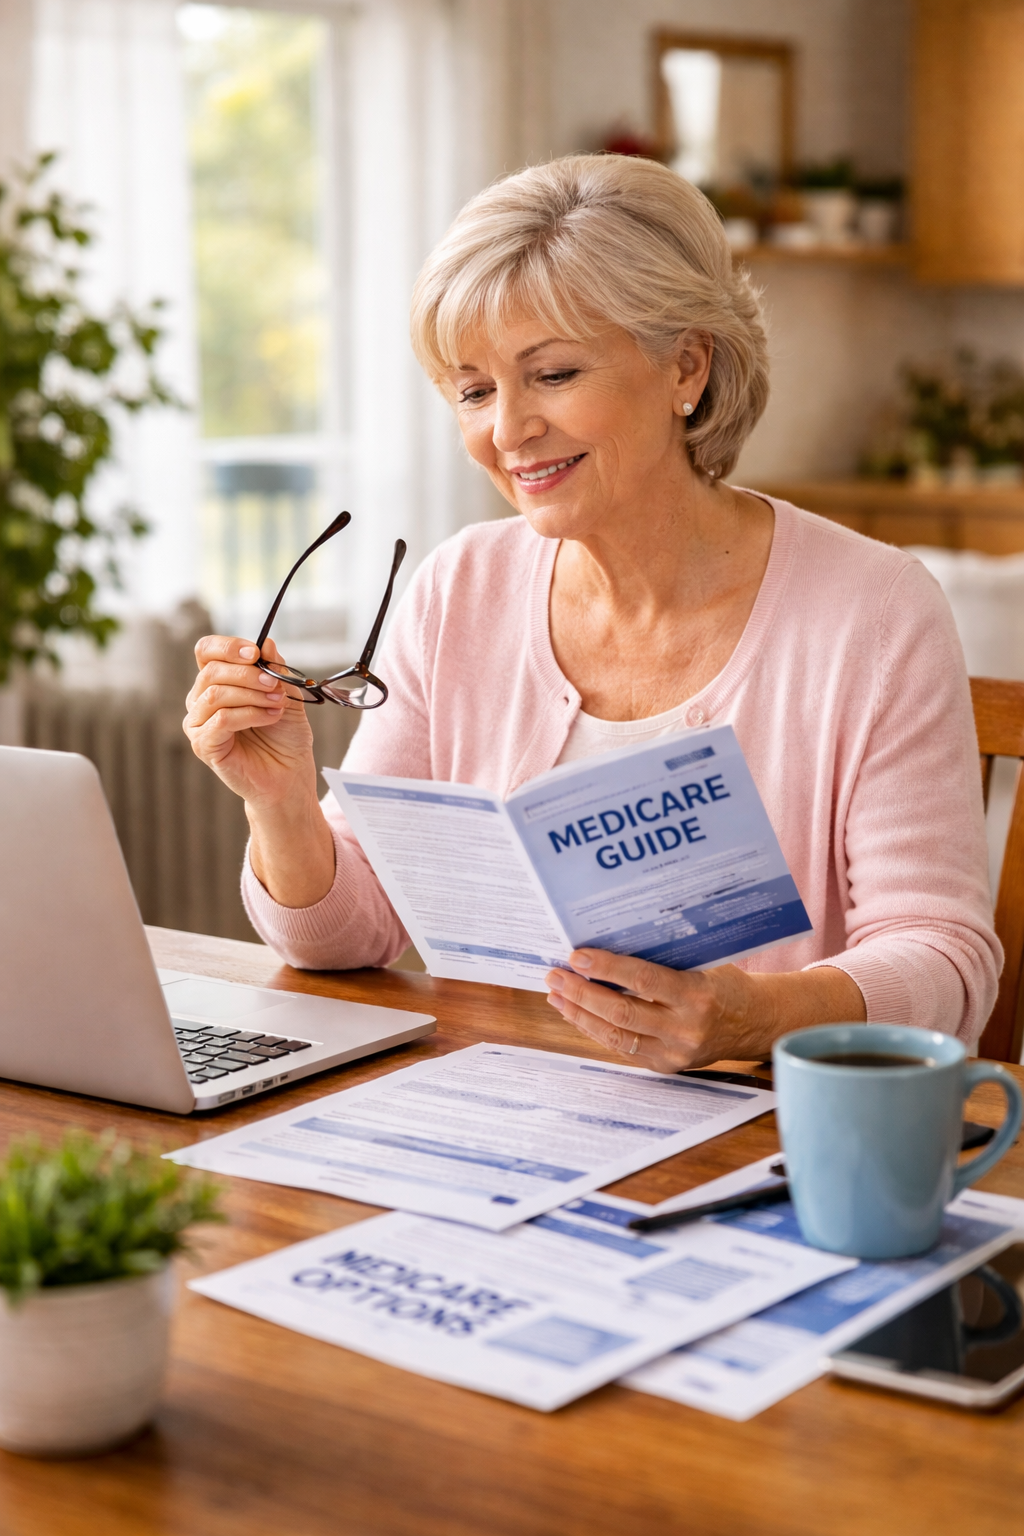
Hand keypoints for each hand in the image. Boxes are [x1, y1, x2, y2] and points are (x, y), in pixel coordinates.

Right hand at [184, 636, 335, 906]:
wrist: (289, 775)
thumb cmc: (285, 736)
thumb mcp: (287, 694)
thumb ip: (275, 669)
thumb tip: (266, 643)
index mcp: (217, 682)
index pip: (206, 651)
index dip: (228, 646)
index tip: (256, 652)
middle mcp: (201, 700)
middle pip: (211, 671)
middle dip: (248, 675)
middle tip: (275, 686)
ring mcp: (198, 724)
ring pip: (215, 694)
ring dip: (252, 696)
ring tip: (277, 705)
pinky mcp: (204, 745)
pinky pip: (220, 720)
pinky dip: (249, 715)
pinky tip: (269, 718)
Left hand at [545, 950, 865, 1070]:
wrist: (754, 1022)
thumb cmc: (723, 981)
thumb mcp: (703, 961)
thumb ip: (664, 955)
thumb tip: (611, 936)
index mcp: (698, 995)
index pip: (644, 980)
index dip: (607, 968)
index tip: (577, 955)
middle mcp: (686, 1028)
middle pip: (623, 1013)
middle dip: (583, 993)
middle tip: (555, 973)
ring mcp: (675, 1052)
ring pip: (616, 1036)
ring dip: (580, 1014)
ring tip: (556, 993)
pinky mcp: (666, 1066)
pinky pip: (623, 1048)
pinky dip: (595, 1028)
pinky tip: (575, 1011)